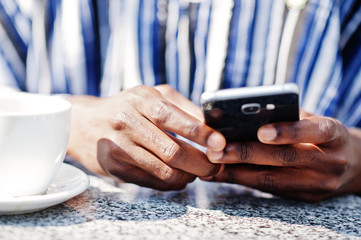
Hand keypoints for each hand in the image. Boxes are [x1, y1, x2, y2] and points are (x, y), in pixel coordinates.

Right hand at [67, 85, 225, 189]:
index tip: (220, 143)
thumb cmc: (127, 107)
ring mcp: (118, 147)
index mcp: (140, 99)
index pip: (173, 118)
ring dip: (188, 175)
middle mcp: (127, 121)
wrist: (85, 124)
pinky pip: (152, 181)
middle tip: (215, 165)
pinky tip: (179, 177)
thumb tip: (212, 124)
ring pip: (164, 170)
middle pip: (172, 150)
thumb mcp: (152, 96)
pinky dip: (172, 183)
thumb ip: (182, 107)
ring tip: (197, 171)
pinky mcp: (115, 168)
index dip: (201, 132)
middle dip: (201, 162)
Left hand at [204, 111, 360, 200]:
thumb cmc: (323, 135)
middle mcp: (329, 161)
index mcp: (334, 135)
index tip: (261, 131)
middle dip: (248, 153)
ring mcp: (318, 183)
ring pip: (273, 179)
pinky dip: (244, 181)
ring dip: (239, 172)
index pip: (314, 131)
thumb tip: (247, 114)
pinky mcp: (306, 198)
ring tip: (214, 163)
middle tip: (218, 149)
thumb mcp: (315, 120)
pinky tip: (223, 174)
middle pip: (285, 158)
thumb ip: (289, 117)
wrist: (354, 164)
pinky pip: (270, 190)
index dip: (288, 131)